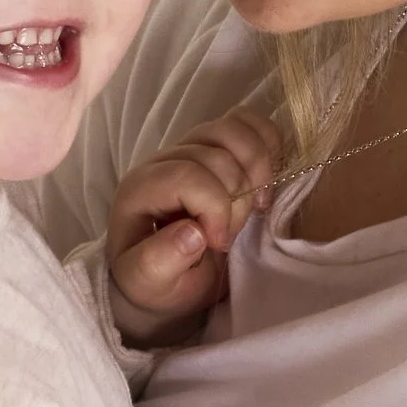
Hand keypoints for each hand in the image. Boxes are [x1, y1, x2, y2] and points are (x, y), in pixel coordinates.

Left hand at [105, 107, 282, 344]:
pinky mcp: (217, 146)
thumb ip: (159, 261)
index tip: (220, 243)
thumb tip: (193, 232)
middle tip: (230, 234)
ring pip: (233, 129)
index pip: (187, 175)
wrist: (166, 274)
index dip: (215, 209)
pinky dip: (267, 144)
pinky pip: (247, 122)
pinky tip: (265, 180)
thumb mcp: (148, 284)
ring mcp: (191, 148)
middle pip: (216, 155)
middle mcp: (163, 160)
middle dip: (235, 200)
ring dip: (256, 170)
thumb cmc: (156, 280)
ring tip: (253, 206)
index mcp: (140, 189)